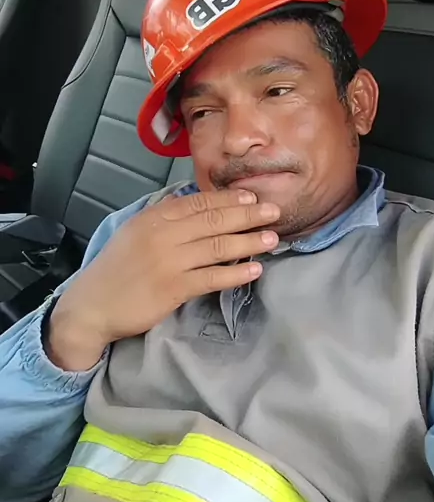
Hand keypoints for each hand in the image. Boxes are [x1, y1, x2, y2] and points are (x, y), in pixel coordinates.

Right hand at [47, 190, 279, 369]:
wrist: (92, 305)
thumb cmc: (117, 269)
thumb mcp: (135, 231)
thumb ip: (165, 218)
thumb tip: (195, 201)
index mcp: (153, 217)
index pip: (198, 202)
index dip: (228, 199)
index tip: (252, 196)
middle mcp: (163, 235)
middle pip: (213, 220)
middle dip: (247, 214)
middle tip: (273, 210)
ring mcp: (169, 262)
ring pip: (218, 246)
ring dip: (249, 241)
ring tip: (272, 238)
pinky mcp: (173, 289)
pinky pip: (212, 277)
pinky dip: (236, 273)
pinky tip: (255, 270)